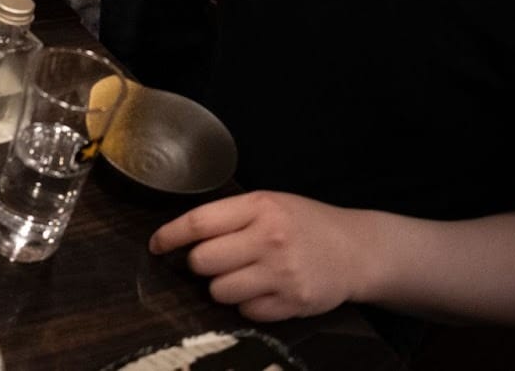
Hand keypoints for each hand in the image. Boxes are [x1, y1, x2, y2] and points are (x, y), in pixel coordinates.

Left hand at [149, 190, 369, 320]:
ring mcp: (282, 274)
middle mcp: (270, 239)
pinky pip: (246, 311)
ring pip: (219, 291)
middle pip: (202, 261)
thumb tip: (182, 234)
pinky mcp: (293, 303)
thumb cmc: (305, 223)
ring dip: (220, 286)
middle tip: (213, 260)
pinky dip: (246, 304)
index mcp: (260, 207)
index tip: (156, 244)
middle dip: (199, 263)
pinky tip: (261, 289)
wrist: (357, 250)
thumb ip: (230, 215)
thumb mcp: (270, 203)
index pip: (198, 223)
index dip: (169, 235)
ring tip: (239, 275)